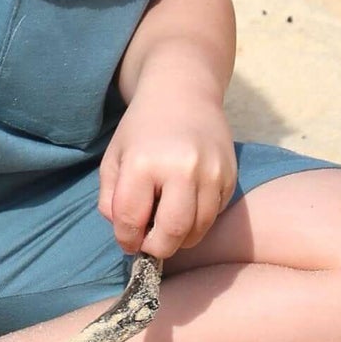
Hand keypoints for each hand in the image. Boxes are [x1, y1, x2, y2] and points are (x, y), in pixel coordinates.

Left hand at [97, 89, 236, 258]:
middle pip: (171, 235)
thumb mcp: (114, 157)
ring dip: (179, 238)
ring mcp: (211, 174)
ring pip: (197, 232)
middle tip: (149, 241)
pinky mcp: (230, 177)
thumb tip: (124, 234)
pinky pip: (214, 216)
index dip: (127, 239)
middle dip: (156, 248)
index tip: (128, 240)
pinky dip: (198, 221)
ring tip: (166, 223)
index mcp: (143, 163)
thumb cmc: (142, 128)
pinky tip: (185, 203)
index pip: (132, 220)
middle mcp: (181, 170)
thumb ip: (110, 198)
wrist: (183, 93)